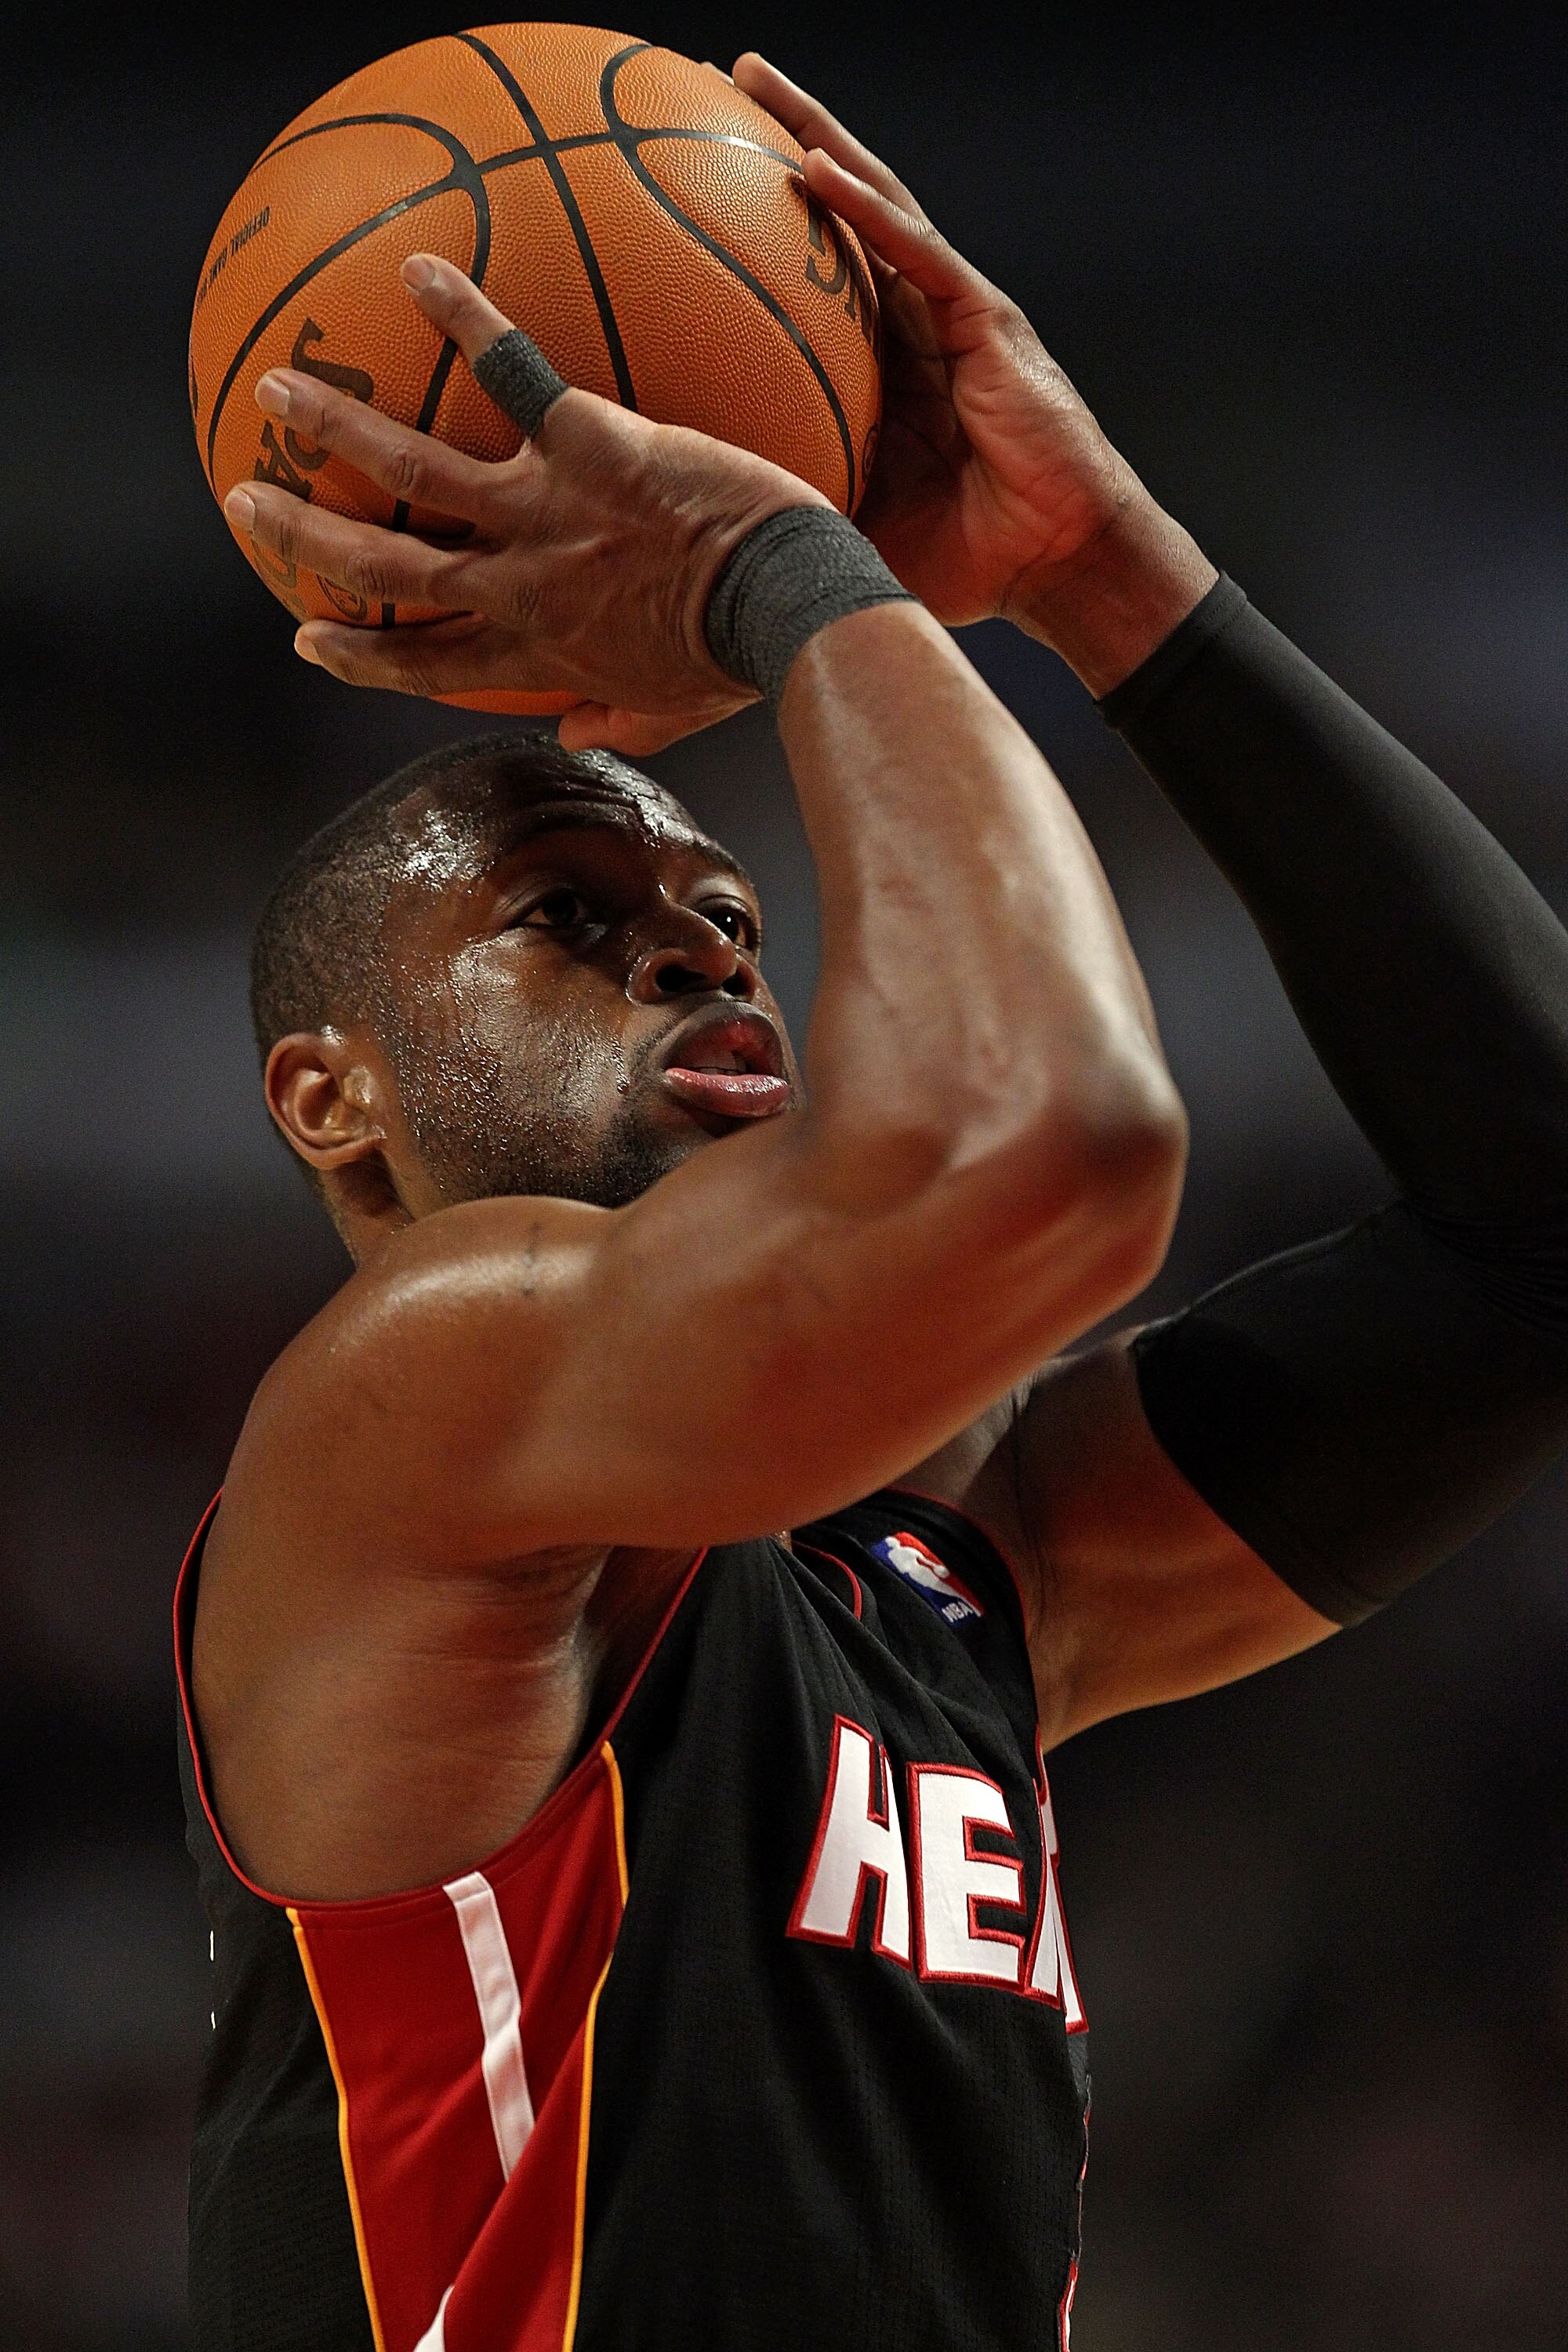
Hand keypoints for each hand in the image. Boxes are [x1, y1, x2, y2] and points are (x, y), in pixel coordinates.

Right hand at [226, 257, 825, 751]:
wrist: (786, 607)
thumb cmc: (745, 660)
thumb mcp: (676, 711)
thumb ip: (620, 721)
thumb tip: (580, 737)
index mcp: (536, 649)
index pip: (424, 664)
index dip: (359, 659)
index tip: (309, 640)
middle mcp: (518, 586)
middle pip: (385, 568)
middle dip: (306, 539)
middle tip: (246, 504)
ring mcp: (544, 514)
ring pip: (410, 472)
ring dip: (336, 427)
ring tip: (277, 387)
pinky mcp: (588, 443)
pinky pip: (513, 372)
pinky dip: (464, 320)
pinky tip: (418, 271)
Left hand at [733, 55, 1214, 691]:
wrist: (1056, 566)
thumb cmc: (965, 562)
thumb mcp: (852, 527)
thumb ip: (790, 496)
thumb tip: (700, 502)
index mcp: (884, 367)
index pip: (815, 274)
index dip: (759, 223)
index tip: (686, 185)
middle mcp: (914, 323)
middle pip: (838, 208)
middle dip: (780, 139)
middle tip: (706, 84)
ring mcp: (951, 313)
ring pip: (874, 201)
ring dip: (813, 136)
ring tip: (748, 82)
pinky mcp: (984, 320)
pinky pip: (917, 253)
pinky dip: (867, 208)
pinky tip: (814, 164)